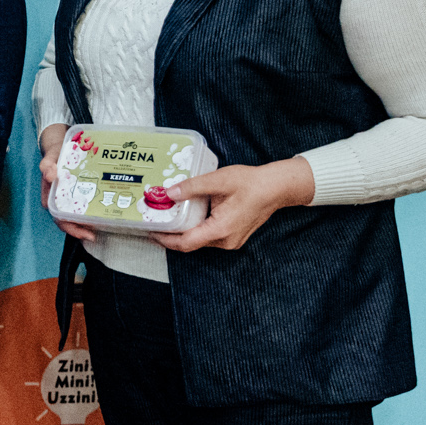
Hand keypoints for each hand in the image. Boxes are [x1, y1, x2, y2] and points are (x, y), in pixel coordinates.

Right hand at [37, 124, 95, 242]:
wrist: (59, 148)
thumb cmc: (54, 154)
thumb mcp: (50, 157)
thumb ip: (47, 165)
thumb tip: (50, 175)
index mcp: (50, 197)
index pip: (59, 218)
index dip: (72, 228)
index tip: (86, 232)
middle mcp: (58, 201)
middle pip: (68, 222)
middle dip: (80, 231)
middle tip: (95, 235)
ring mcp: (67, 199)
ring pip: (75, 217)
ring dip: (86, 224)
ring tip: (102, 227)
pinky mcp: (76, 195)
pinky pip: (82, 207)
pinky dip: (90, 212)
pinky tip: (102, 212)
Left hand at [151, 158, 315, 252]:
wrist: (276, 188)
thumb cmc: (250, 183)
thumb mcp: (218, 180)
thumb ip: (192, 187)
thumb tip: (168, 193)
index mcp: (220, 230)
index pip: (186, 243)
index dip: (165, 239)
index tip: (150, 231)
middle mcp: (225, 241)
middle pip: (190, 244)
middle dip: (170, 235)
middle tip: (153, 222)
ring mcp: (231, 241)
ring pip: (199, 240)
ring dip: (182, 231)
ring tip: (166, 217)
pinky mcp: (233, 236)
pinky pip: (209, 236)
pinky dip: (195, 228)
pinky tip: (186, 215)